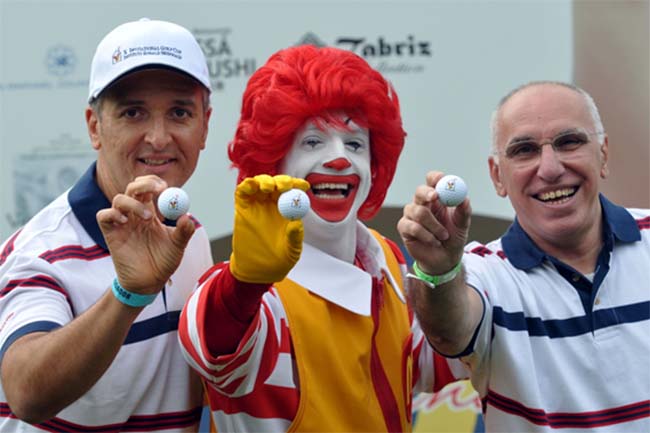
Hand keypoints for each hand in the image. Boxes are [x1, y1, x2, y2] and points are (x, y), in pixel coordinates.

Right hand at [96, 175, 194, 294]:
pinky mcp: (110, 233)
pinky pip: (104, 216)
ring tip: (147, 217)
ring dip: (133, 203)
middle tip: (158, 190)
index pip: (149, 188)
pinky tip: (124, 221)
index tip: (165, 187)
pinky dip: (112, 213)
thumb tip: (187, 216)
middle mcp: (134, 214)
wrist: (150, 282)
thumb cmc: (164, 261)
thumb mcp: (178, 245)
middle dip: (144, 185)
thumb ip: (184, 231)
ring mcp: (121, 223)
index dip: (154, 183)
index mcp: (151, 212)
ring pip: (119, 199)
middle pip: (133, 188)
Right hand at [229, 174, 309, 283]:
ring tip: (267, 187)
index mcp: (288, 210)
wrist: (257, 270)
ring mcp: (257, 205)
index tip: (303, 186)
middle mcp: (273, 204)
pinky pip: (243, 192)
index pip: (294, 192)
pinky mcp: (242, 208)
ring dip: (264, 180)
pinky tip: (252, 185)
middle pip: (277, 184)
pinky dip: (247, 185)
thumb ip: (294, 238)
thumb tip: (296, 223)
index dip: (297, 185)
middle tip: (283, 186)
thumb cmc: (279, 260)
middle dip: (281, 181)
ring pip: (260, 184)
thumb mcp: (291, 251)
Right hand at [397, 171, 470, 274]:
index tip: (440, 179)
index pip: (432, 181)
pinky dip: (426, 235)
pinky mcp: (404, 228)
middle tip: (435, 197)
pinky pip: (412, 227)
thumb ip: (464, 211)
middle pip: (419, 191)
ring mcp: (411, 215)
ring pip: (417, 211)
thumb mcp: (462, 225)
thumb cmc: (453, 238)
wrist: (445, 259)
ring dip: (434, 225)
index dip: (434, 178)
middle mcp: (422, 204)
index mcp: (437, 198)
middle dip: (427, 192)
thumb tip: (464, 198)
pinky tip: (434, 241)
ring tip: (443, 236)